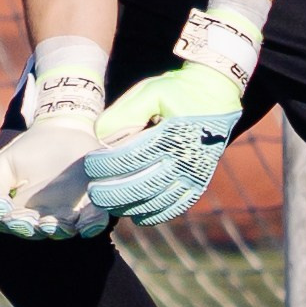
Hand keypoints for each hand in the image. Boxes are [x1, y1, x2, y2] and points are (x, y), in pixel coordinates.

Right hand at [0, 117, 108, 238]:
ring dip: (58, 229)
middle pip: (32, 231)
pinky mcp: (93, 208)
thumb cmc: (30, 151)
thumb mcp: (4, 164)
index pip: (4, 221)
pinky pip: (93, 221)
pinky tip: (89, 220)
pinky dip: (92, 222)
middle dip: (27, 225)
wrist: (66, 133)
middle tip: (25, 218)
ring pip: (62, 230)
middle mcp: (41, 220)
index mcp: (16, 212)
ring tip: (54, 223)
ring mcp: (69, 217)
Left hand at [84, 61, 243, 225]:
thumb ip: (123, 114)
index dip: (104, 166)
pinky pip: (177, 206)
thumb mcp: (149, 92)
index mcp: (170, 135)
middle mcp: (184, 158)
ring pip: (157, 201)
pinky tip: (135, 214)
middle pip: (141, 186)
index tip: (89, 165)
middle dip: (111, 192)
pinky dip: (155, 215)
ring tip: (108, 203)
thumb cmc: (176, 91)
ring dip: (129, 206)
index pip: (129, 158)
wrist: (216, 94)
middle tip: (93, 191)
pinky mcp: (199, 181)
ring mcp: (194, 173)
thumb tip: (99, 137)